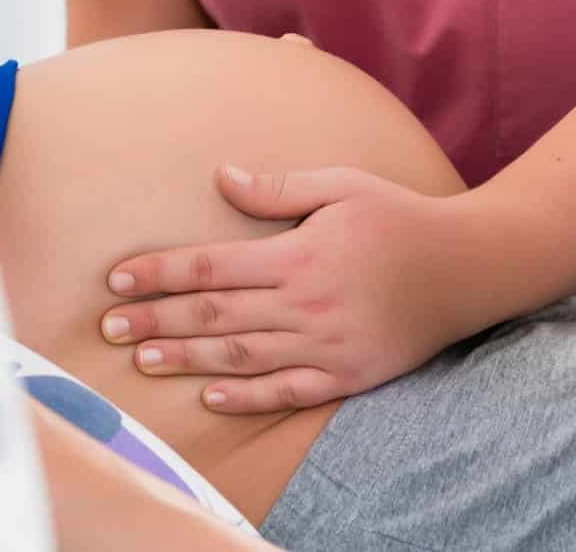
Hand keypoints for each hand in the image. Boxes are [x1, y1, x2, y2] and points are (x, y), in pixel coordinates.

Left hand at [99, 166, 488, 413]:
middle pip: (214, 315)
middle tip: (108, 329)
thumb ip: (277, 188)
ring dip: (187, 359)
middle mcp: (306, 304)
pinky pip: (289, 392)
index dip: (158, 273)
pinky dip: (247, 398)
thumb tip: (220, 176)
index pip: (209, 268)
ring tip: (142, 361)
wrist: (466, 267)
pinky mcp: (348, 375)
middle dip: (155, 321)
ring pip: (241, 357)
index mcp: (297, 255)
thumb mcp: (339, 185)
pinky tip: (210, 397)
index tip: (117, 281)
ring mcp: (326, 345)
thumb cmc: (398, 217)